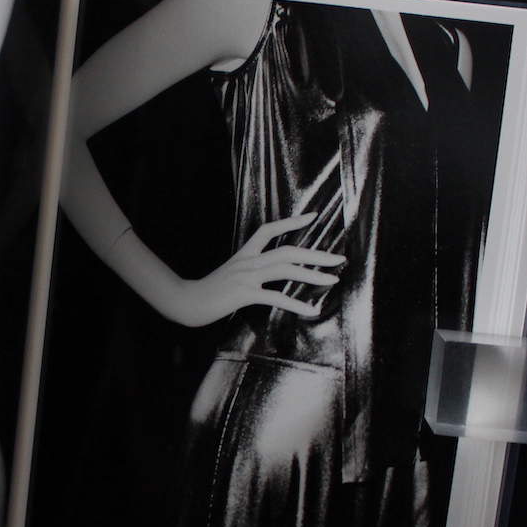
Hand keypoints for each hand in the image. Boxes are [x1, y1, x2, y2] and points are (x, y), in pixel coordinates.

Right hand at [166, 213, 344, 326]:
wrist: (188, 301)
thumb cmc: (209, 291)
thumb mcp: (230, 274)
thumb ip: (249, 271)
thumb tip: (267, 277)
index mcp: (245, 254)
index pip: (269, 230)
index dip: (292, 222)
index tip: (312, 216)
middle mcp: (248, 261)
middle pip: (288, 251)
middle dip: (316, 254)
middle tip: (339, 259)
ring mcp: (246, 276)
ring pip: (286, 269)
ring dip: (313, 275)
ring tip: (333, 280)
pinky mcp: (245, 293)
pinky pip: (276, 297)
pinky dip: (297, 304)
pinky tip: (312, 310)